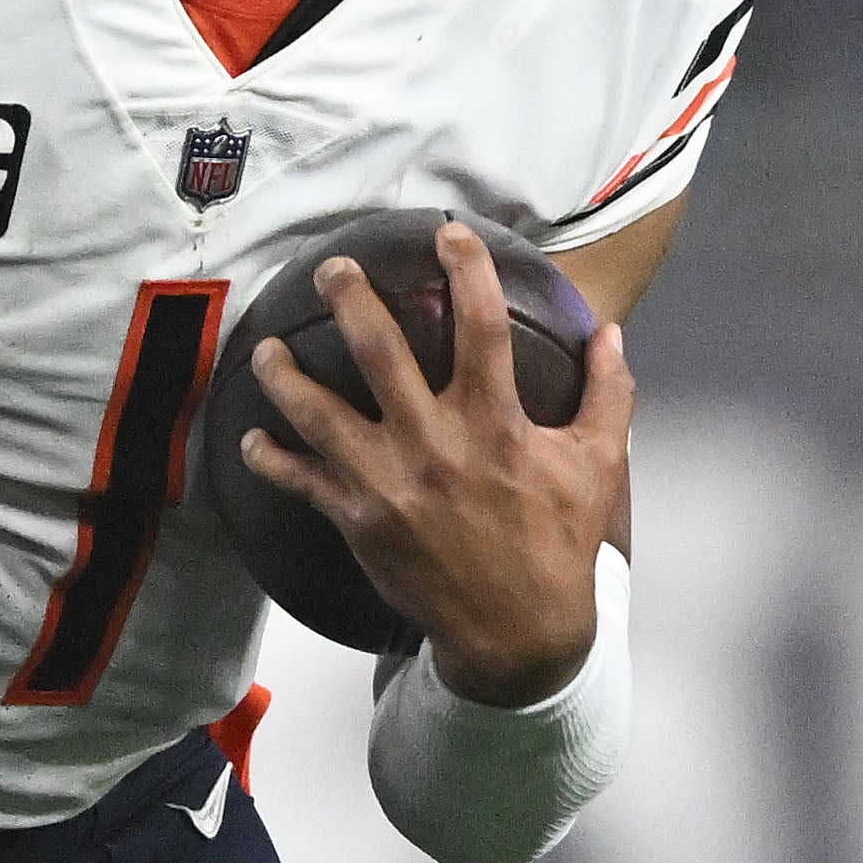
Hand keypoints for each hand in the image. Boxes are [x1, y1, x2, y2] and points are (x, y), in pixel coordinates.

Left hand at [240, 221, 631, 703]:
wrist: (517, 629)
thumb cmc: (558, 542)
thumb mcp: (598, 464)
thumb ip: (608, 393)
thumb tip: (610, 331)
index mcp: (496, 425)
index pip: (481, 329)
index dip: (465, 274)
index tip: (447, 233)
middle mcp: (435, 445)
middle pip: (380, 355)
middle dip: (351, 301)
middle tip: (331, 269)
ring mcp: (389, 484)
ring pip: (320, 416)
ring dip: (285, 378)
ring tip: (264, 349)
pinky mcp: (360, 522)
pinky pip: (302, 483)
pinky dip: (273, 460)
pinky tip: (252, 439)